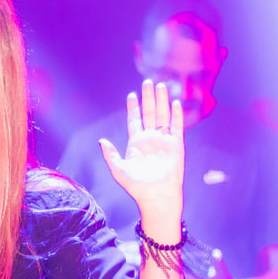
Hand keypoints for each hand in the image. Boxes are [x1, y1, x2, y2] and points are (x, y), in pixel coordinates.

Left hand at [99, 79, 184, 227]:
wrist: (156, 196)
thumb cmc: (136, 186)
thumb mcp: (118, 169)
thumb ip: (110, 154)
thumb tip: (101, 140)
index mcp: (136, 143)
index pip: (135, 120)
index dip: (133, 107)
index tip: (132, 94)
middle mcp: (150, 139)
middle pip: (150, 113)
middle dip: (148, 97)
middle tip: (148, 82)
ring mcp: (164, 141)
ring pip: (163, 116)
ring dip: (162, 101)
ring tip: (161, 85)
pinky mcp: (176, 145)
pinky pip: (176, 127)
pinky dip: (176, 115)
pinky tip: (174, 103)